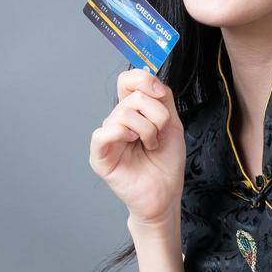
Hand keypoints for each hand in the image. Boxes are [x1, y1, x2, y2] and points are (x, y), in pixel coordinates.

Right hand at [89, 68, 185, 227]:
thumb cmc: (167, 162)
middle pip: (134, 97)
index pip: (127, 81)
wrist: (166, 192)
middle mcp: (117, 121)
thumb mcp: (172, 123)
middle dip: (157, 116)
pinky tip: (134, 144)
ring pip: (124, 113)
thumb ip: (163, 99)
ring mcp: (107, 137)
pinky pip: (104, 133)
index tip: (160, 93)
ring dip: (147, 130)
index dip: (143, 79)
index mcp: (133, 112)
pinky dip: (123, 133)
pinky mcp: (99, 155)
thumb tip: (151, 80)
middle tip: (159, 135)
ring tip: (150, 146)